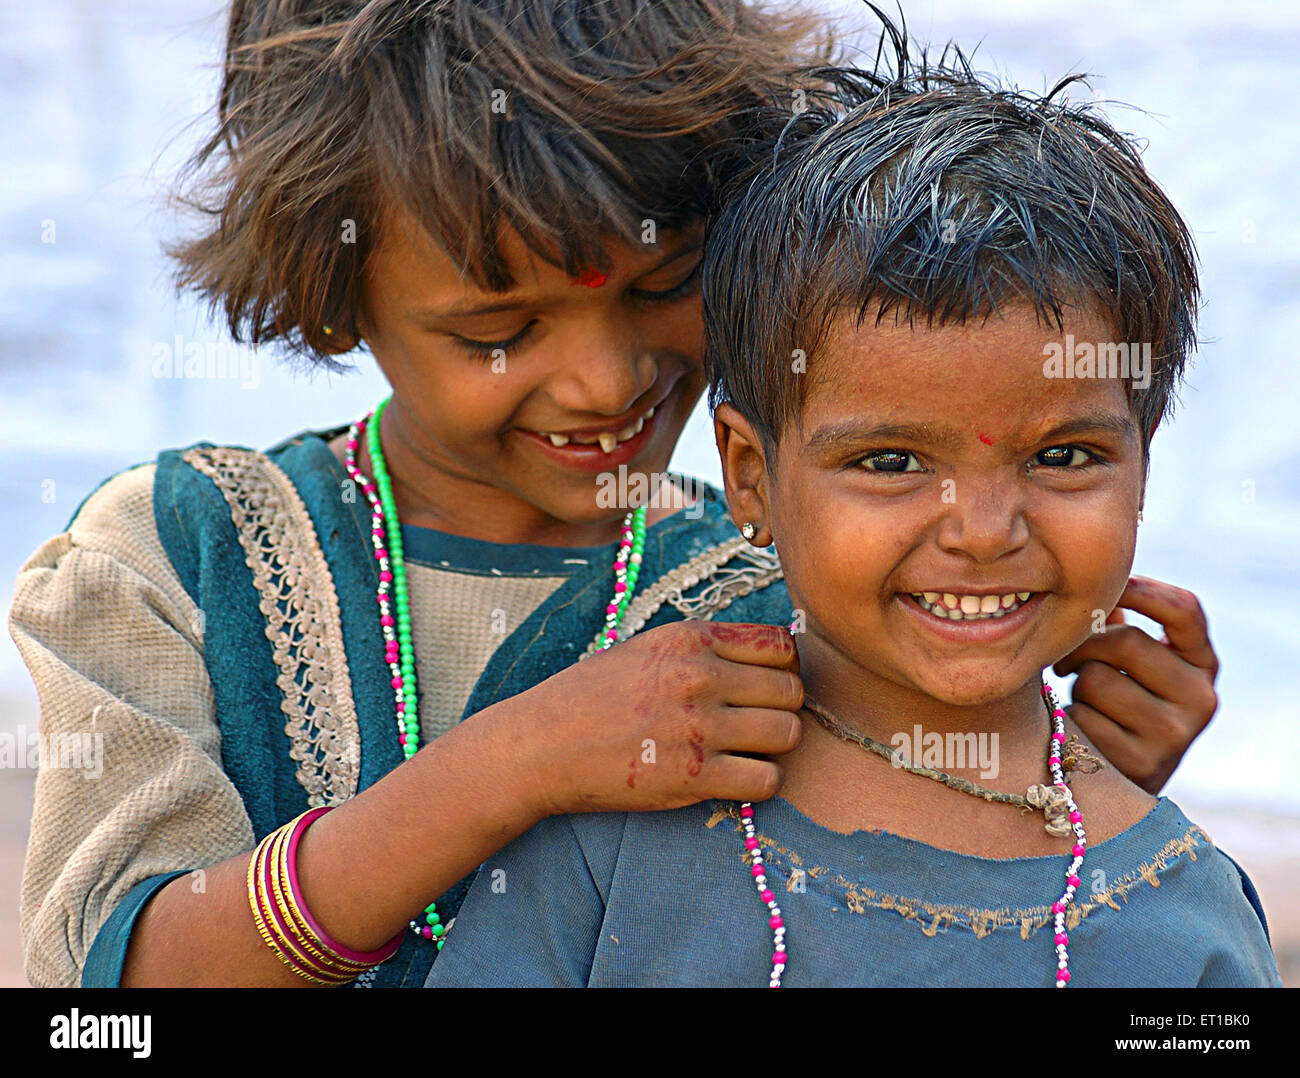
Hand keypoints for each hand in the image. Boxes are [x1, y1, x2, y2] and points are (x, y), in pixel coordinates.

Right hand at [495, 621, 803, 817]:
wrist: (540, 747)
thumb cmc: (590, 698)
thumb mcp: (646, 650)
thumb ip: (703, 649)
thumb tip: (769, 655)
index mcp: (689, 639)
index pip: (780, 644)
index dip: (783, 668)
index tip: (765, 686)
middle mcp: (698, 676)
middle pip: (792, 690)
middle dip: (782, 709)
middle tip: (757, 724)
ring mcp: (697, 726)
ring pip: (787, 734)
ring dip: (775, 747)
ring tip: (746, 752)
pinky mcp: (693, 776)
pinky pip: (766, 780)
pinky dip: (758, 783)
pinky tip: (733, 778)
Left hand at [1054, 576, 1218, 794]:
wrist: (1121, 776)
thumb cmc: (1119, 700)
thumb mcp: (1133, 662)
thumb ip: (1120, 620)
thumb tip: (1089, 573)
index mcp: (1202, 663)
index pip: (1184, 609)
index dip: (1142, 589)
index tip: (1102, 584)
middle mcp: (1200, 698)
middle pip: (1127, 642)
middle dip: (1083, 645)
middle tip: (1065, 659)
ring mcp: (1175, 734)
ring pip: (1097, 680)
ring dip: (1075, 685)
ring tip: (1083, 699)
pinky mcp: (1142, 763)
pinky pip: (1083, 718)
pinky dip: (1070, 718)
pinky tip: (1082, 730)